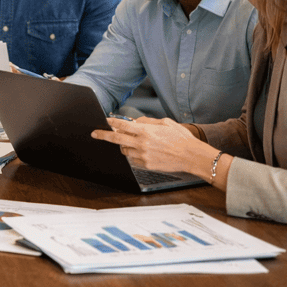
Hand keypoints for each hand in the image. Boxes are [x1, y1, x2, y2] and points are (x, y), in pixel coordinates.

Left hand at [91, 117, 212, 176]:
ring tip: (132, 142)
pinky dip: (134, 154)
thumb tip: (135, 122)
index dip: (112, 123)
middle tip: (94, 134)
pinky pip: (133, 159)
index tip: (105, 121)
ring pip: (124, 150)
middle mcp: (142, 143)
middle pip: (116, 139)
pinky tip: (143, 151)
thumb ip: (147, 122)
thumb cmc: (181, 138)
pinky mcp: (146, 165)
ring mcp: (143, 155)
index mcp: (146, 131)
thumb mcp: (165, 123)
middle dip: (103, 135)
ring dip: (123, 145)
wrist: (191, 156)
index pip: (123, 125)